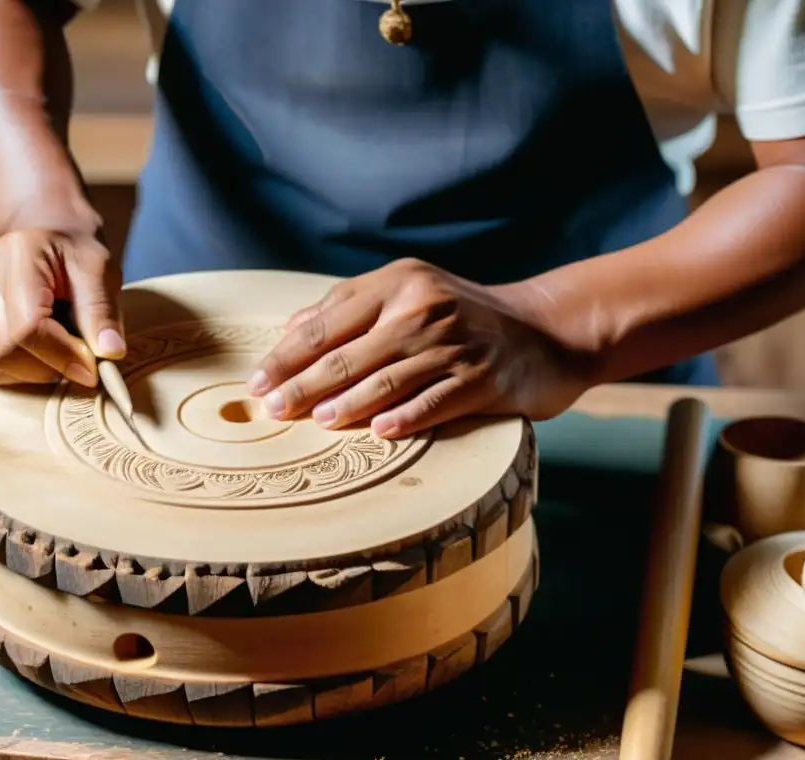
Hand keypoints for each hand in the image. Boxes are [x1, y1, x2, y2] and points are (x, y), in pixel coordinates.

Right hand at [0, 229, 124, 387]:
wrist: (44, 243)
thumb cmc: (75, 258)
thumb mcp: (100, 272)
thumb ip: (103, 311)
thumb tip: (110, 353)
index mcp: (18, 254)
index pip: (27, 327)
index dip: (62, 356)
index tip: (91, 369)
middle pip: (5, 352)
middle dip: (48, 368)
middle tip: (77, 364)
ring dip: (29, 374)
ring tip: (55, 354)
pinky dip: (10, 376)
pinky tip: (32, 356)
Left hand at [247, 259, 591, 437]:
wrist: (548, 329)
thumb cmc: (465, 317)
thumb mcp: (412, 294)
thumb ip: (353, 308)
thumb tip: (290, 329)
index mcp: (399, 283)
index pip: (329, 320)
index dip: (288, 353)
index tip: (256, 382)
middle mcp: (423, 308)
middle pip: (350, 352)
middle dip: (304, 383)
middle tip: (272, 409)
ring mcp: (454, 344)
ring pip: (387, 378)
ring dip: (348, 403)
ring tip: (315, 421)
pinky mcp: (482, 378)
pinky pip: (435, 400)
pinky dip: (406, 416)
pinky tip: (379, 432)